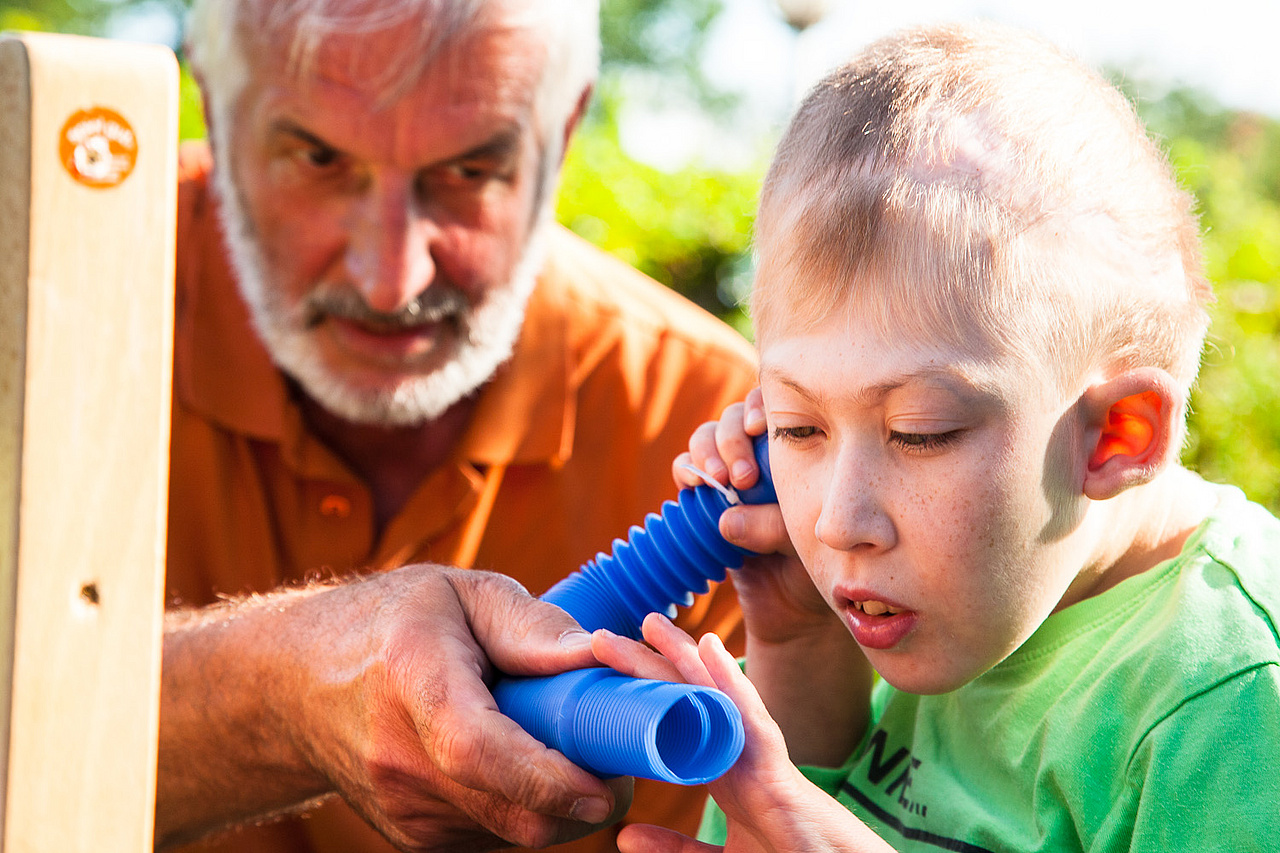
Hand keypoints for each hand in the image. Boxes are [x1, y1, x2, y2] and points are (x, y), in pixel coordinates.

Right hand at [157, 565, 630, 851]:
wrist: (293, 687)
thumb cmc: (389, 624)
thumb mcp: (460, 592)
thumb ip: (530, 625)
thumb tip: (599, 656)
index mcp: (412, 679)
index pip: (478, 750)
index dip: (549, 777)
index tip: (605, 780)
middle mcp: (400, 759)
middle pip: (514, 812)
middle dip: (586, 795)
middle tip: (616, 748)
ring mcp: (403, 811)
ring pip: (516, 832)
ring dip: (561, 802)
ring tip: (559, 739)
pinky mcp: (414, 840)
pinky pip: (497, 836)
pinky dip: (528, 808)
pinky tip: (518, 760)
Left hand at [611, 615, 895, 852]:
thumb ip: (673, 848)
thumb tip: (623, 834)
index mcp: (725, 778)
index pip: (677, 725)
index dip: (643, 695)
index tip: (603, 671)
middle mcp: (741, 760)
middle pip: (689, 702)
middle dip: (649, 667)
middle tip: (602, 637)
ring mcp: (760, 764)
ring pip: (714, 699)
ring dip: (680, 657)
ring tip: (648, 623)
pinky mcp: (778, 778)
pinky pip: (752, 722)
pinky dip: (731, 683)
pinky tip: (710, 648)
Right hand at [673, 389, 831, 644]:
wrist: (793, 611)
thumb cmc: (813, 571)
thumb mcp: (805, 546)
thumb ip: (774, 527)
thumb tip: (727, 519)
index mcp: (797, 451)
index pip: (776, 407)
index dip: (761, 406)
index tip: (760, 428)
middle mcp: (763, 454)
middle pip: (737, 417)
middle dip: (732, 440)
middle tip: (742, 478)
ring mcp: (732, 472)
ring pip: (709, 436)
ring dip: (707, 452)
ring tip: (718, 483)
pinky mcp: (705, 496)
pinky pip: (688, 468)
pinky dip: (687, 469)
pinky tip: (695, 485)